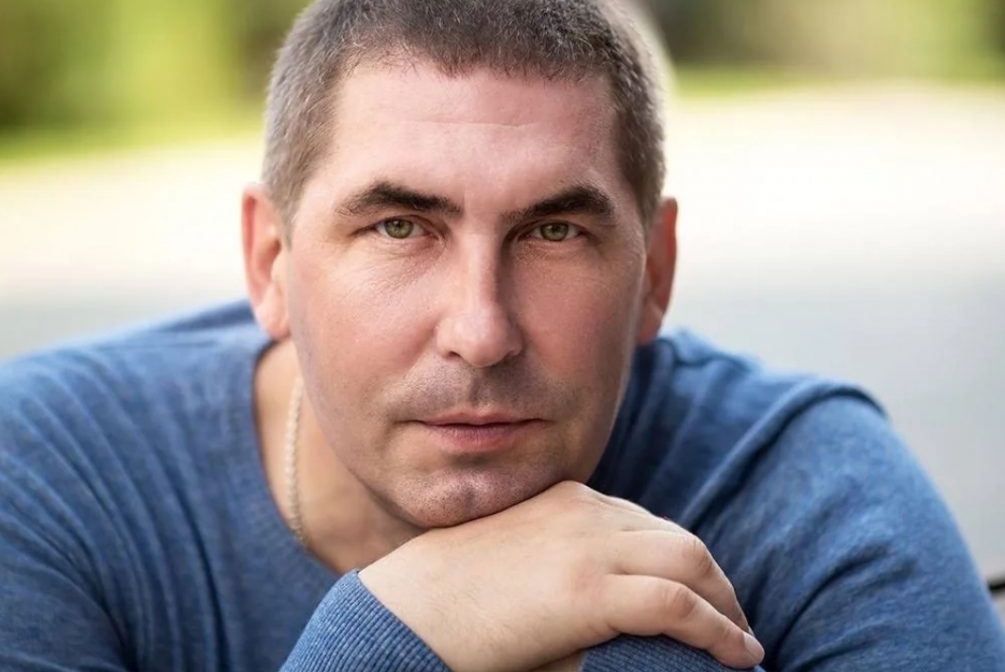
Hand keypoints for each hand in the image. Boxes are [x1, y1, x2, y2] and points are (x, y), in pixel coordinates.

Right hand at [359, 481, 762, 670]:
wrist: (408, 609)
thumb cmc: (450, 598)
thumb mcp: (512, 562)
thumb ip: (559, 566)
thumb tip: (603, 612)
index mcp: (566, 500)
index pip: (647, 524)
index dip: (685, 564)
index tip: (702, 596)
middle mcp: (584, 512)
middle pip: (678, 540)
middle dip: (717, 582)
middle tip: (733, 622)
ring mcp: (587, 547)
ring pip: (689, 564)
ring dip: (726, 607)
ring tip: (741, 643)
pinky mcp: (588, 590)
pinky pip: (677, 604)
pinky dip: (717, 631)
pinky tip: (737, 655)